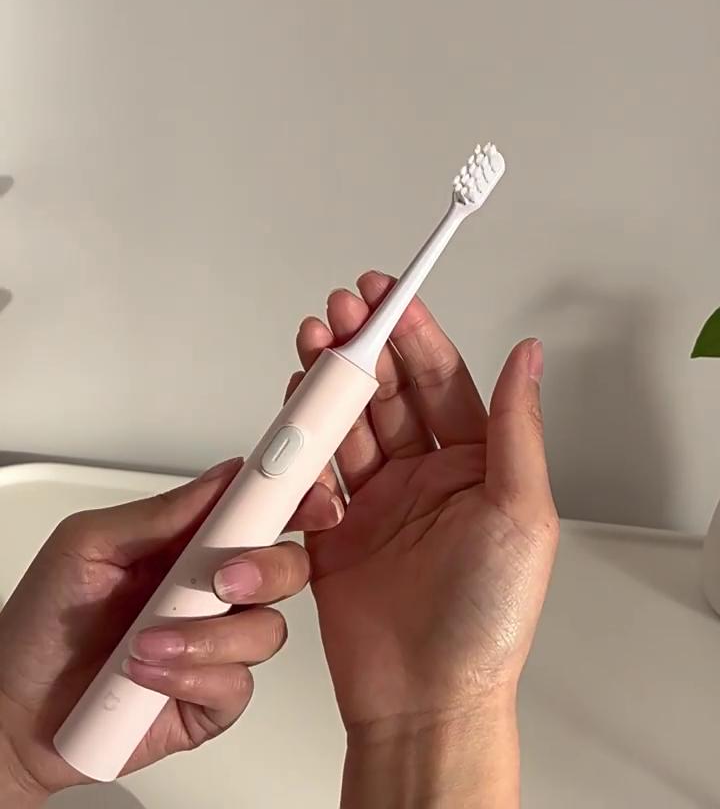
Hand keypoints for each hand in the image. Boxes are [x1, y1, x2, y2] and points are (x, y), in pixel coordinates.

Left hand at [0, 458, 342, 803]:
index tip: (309, 491)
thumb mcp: (88, 544)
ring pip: (267, 631)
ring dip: (207, 635)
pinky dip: (191, 677)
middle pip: (288, 567)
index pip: (263, 510)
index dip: (297, 497)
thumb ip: (160, 513)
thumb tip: (223, 477)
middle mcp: (215, 590)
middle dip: (268, 568)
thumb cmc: (44, 624)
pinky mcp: (212, 698)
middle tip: (222, 577)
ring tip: (147, 640)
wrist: (13, 711)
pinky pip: (237, 685)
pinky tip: (147, 674)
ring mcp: (218, 645)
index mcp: (194, 543)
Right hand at [295, 272, 557, 806]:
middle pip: (387, 391)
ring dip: (328, 384)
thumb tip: (528, 356)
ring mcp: (375, 501)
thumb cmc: (485, 621)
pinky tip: (296, 410)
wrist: (425, 700)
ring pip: (347, 422)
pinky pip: (313, 472)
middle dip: (362, 347)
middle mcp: (423, 476)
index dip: (413, 333)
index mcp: (474, 465)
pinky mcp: (332, 530)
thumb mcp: (521, 514)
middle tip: (339, 313)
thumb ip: (516, 428)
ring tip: (312, 347)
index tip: (390, 296)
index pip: (440, 379)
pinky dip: (301, 439)